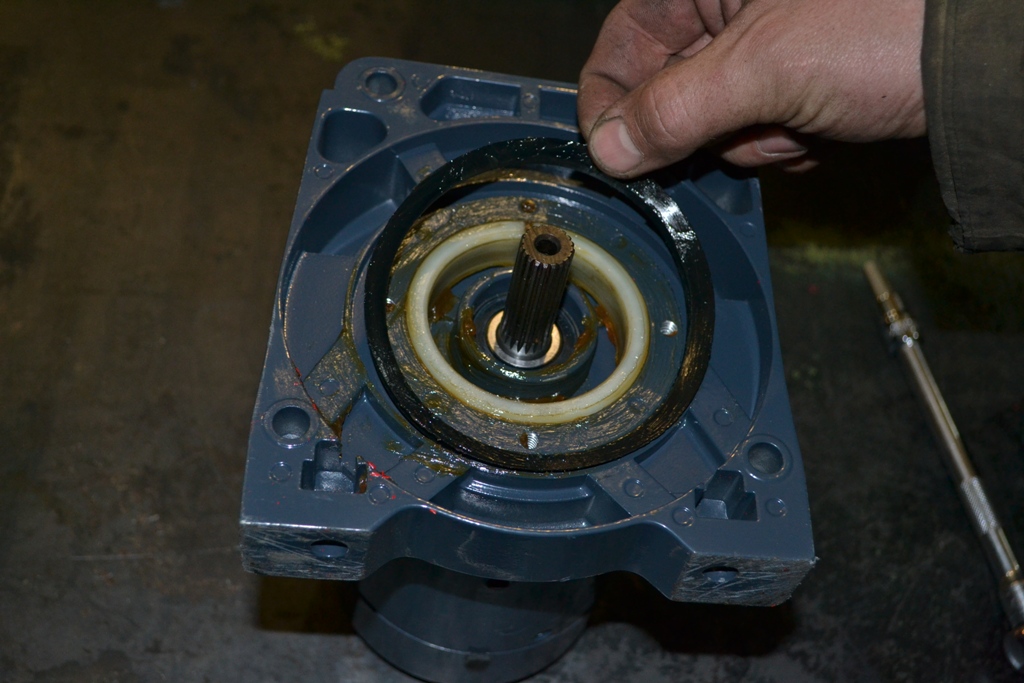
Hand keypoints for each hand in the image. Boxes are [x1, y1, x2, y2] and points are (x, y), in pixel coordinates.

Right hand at [578, 0, 926, 176]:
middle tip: (742, 129)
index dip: (610, 103)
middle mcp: (726, 6)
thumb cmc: (888, 26)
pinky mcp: (792, 80)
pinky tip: (815, 129)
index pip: (621, 41)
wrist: (979, 65)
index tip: (615, 156)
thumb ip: (673, 110)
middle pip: (664, 88)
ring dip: (745, 140)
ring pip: (709, 119)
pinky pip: (752, 128)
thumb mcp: (763, 70)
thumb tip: (608, 148)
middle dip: (700, 128)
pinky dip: (777, 143)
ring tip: (793, 123)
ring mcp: (761, 45)